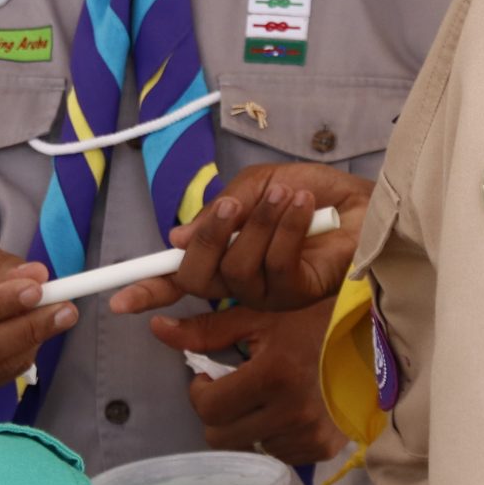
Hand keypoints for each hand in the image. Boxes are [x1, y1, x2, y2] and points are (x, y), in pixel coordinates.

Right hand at [111, 163, 371, 313]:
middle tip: (232, 207)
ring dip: (260, 224)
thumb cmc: (310, 193)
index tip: (118, 299)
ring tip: (285, 195)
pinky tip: (302, 207)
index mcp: (225, 254)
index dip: (147, 289)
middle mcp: (241, 280)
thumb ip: (220, 209)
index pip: (178, 278)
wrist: (364, 200)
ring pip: (238, 270)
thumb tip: (178, 238)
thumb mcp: (257, 185)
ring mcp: (268, 292)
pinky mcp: (298, 294)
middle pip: (198, 278)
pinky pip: (277, 269)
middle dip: (210, 238)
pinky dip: (286, 230)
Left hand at [152, 299, 344, 464]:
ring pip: (247, 446)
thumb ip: (206, 328)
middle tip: (231, 388)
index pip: (209, 408)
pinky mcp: (321, 449)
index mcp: (272, 375)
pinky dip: (272, 435)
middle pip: (221, 436)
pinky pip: (276, 453)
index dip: (200, 392)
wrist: (373, 340)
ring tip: (263, 396)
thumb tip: (156, 327)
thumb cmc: (312, 321)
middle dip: (217, 412)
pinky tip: (285, 409)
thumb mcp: (260, 316)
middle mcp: (290, 412)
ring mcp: (308, 435)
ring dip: (246, 424)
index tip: (209, 376)